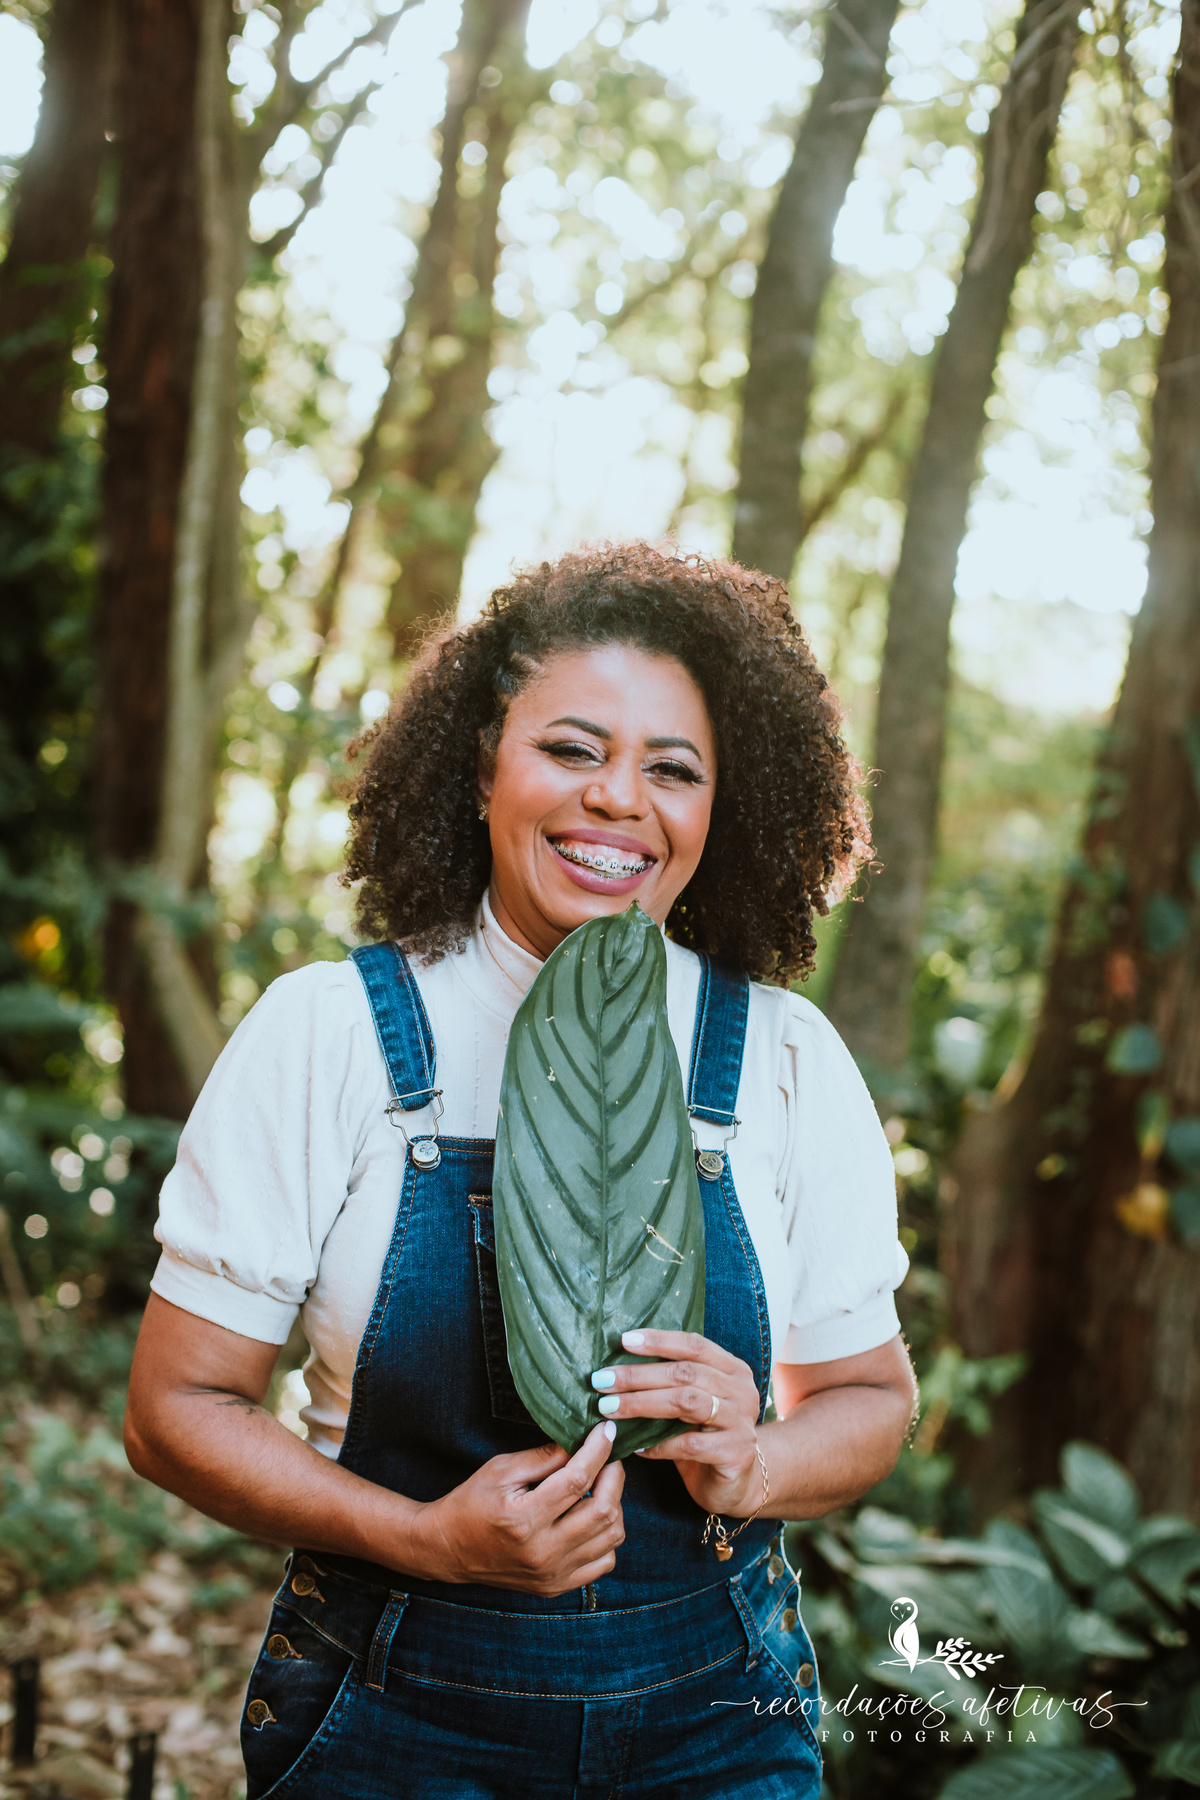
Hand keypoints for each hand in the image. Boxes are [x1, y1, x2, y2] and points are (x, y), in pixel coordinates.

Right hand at [414, 1421, 624, 1594]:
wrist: (449, 1549)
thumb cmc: (472, 1503)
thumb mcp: (501, 1469)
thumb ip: (543, 1457)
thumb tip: (581, 1443)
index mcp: (524, 1519)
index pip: (577, 1480)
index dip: (598, 1451)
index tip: (607, 1431)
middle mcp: (542, 1552)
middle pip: (603, 1511)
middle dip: (614, 1476)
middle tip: (608, 1457)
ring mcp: (552, 1574)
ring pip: (611, 1537)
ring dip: (614, 1505)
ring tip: (600, 1486)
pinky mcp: (557, 1585)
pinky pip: (604, 1562)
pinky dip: (607, 1536)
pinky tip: (591, 1518)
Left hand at [590, 1329, 765, 1516]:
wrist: (737, 1484)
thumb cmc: (705, 1437)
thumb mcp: (692, 1404)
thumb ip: (670, 1384)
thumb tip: (617, 1368)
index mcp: (733, 1370)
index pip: (694, 1345)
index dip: (659, 1341)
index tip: (623, 1340)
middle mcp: (742, 1391)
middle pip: (685, 1373)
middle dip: (638, 1375)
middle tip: (602, 1380)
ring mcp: (742, 1422)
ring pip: (687, 1402)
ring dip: (642, 1403)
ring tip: (610, 1407)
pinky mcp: (737, 1453)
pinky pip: (690, 1445)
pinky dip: (658, 1445)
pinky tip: (635, 1447)